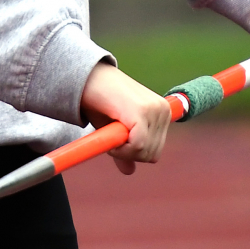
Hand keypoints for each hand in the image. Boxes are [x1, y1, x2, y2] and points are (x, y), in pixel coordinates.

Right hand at [80, 62, 171, 176]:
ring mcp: (155, 110)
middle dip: (129, 154)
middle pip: (152, 155)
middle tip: (110, 137)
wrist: (86, 77)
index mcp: (162, 113)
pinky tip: (109, 132)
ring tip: (109, 129)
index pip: (155, 151)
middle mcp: (163, 110)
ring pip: (144, 152)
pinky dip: (120, 149)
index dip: (133, 153)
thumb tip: (130, 171)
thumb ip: (125, 147)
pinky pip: (137, 146)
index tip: (117, 142)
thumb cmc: (100, 101)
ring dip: (122, 150)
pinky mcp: (142, 111)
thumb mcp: (115, 128)